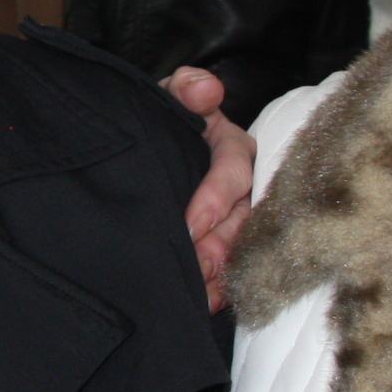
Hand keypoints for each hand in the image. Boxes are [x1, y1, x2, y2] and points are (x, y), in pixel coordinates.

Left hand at [166, 68, 252, 313]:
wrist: (147, 143)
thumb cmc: (165, 119)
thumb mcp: (171, 96)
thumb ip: (186, 88)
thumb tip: (206, 89)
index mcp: (234, 149)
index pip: (233, 173)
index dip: (214, 200)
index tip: (189, 225)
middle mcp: (244, 185)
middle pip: (241, 219)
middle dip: (219, 246)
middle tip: (196, 268)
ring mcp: (237, 217)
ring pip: (240, 247)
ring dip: (222, 272)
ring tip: (202, 293)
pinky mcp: (227, 243)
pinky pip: (233, 266)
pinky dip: (221, 287)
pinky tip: (206, 303)